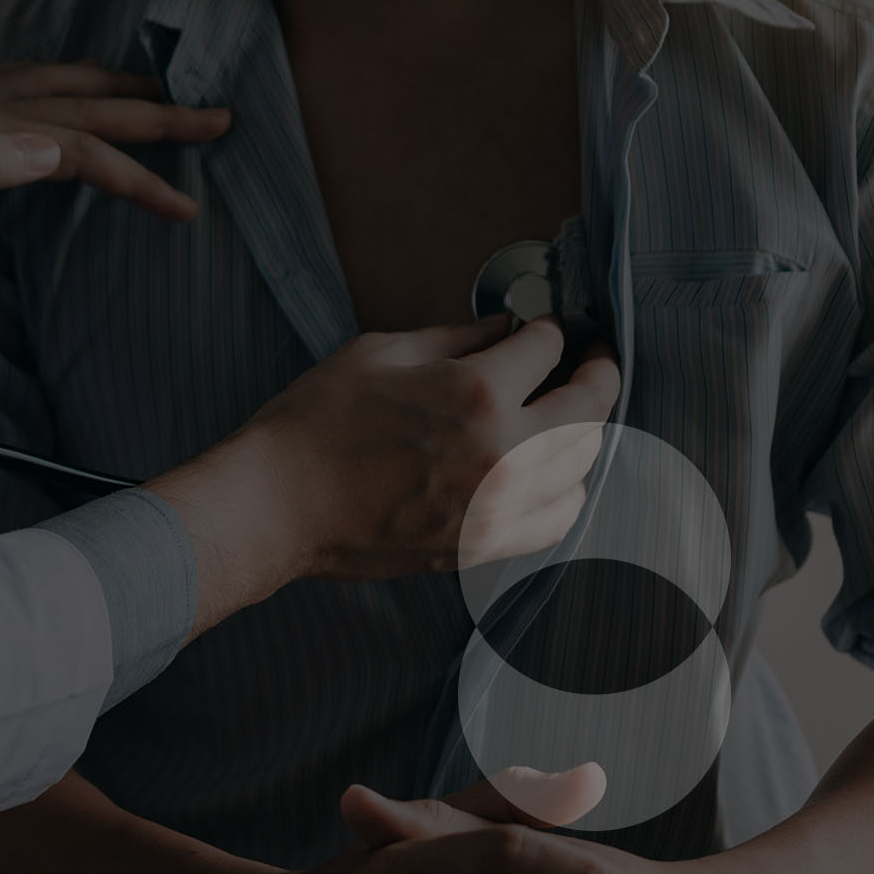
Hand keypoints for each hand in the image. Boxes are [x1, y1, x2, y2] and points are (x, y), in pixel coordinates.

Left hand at [0, 60, 229, 279]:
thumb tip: (56, 149)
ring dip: (109, 92)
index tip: (189, 206)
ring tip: (153, 95)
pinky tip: (56, 108)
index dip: (139, 175)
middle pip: (80, 106)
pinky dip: (57, 94)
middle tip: (217, 119)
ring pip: (52, 90)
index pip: (79, 148)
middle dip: (152, 114)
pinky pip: (17, 96)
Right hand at [145, 319, 620, 638]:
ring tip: (569, 417)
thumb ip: (454, 338)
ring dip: (584, 433)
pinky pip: (557, 520)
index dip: (551, 330)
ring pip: (582, 464)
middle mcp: (502, 449)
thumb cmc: (314, 424)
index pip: (548, 347)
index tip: (546, 329)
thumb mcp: (379, 352)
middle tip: (592, 361)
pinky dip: (566, 493)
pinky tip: (550, 476)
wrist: (276, 505)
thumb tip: (505, 329)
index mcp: (476, 390)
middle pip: (589, 405)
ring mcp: (497, 504)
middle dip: (597, 373)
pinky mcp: (482, 544)